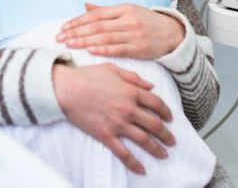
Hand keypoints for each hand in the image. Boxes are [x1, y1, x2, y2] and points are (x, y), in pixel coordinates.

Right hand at [53, 62, 174, 174]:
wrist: (65, 88)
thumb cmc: (86, 75)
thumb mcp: (110, 69)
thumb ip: (132, 77)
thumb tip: (151, 86)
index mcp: (130, 91)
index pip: (156, 103)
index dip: (166, 112)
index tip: (170, 118)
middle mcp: (128, 109)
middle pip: (154, 124)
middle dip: (166, 134)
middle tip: (172, 140)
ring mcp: (117, 123)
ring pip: (144, 140)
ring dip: (157, 149)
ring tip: (164, 154)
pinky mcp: (106, 135)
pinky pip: (124, 153)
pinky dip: (134, 163)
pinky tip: (142, 170)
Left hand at [56, 3, 185, 59]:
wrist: (173, 34)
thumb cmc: (146, 21)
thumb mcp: (128, 11)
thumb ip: (106, 11)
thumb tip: (85, 5)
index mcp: (123, 9)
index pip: (96, 14)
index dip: (78, 20)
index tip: (64, 27)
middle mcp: (127, 20)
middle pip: (97, 26)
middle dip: (76, 32)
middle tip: (60, 37)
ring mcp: (134, 34)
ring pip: (105, 37)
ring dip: (85, 41)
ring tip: (70, 44)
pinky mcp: (140, 49)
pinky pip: (118, 49)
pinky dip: (103, 50)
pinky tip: (90, 50)